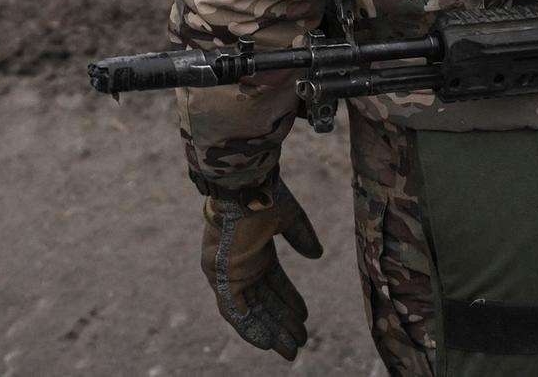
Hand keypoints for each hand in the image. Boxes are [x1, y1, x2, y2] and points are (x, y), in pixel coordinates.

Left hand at [199, 177, 322, 359]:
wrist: (244, 187)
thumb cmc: (264, 196)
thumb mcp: (288, 219)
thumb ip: (301, 236)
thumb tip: (316, 254)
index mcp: (254, 250)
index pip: (272, 283)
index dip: (289, 301)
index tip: (304, 317)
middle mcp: (240, 264)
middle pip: (262, 301)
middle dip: (282, 323)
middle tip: (300, 343)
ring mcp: (228, 271)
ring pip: (250, 310)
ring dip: (270, 330)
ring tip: (290, 349)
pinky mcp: (220, 277)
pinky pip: (233, 311)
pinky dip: (249, 328)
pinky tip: (267, 343)